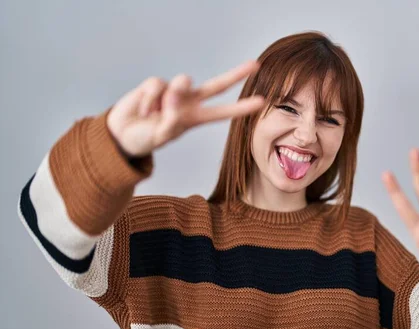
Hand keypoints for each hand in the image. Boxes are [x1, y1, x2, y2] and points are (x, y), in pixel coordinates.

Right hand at [107, 60, 264, 157]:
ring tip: (157, 113)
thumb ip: (172, 115)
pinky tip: (144, 110)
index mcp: (195, 117)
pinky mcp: (155, 84)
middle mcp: (188, 102)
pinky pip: (157, 86)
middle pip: (216, 85)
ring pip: (182, 82)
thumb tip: (176, 91)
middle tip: (255, 65)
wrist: (122, 135)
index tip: (261, 102)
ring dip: (171, 97)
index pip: (223, 112)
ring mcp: (172, 91)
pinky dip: (150, 100)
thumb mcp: (163, 134)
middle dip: (235, 75)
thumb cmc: (147, 137)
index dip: (241, 107)